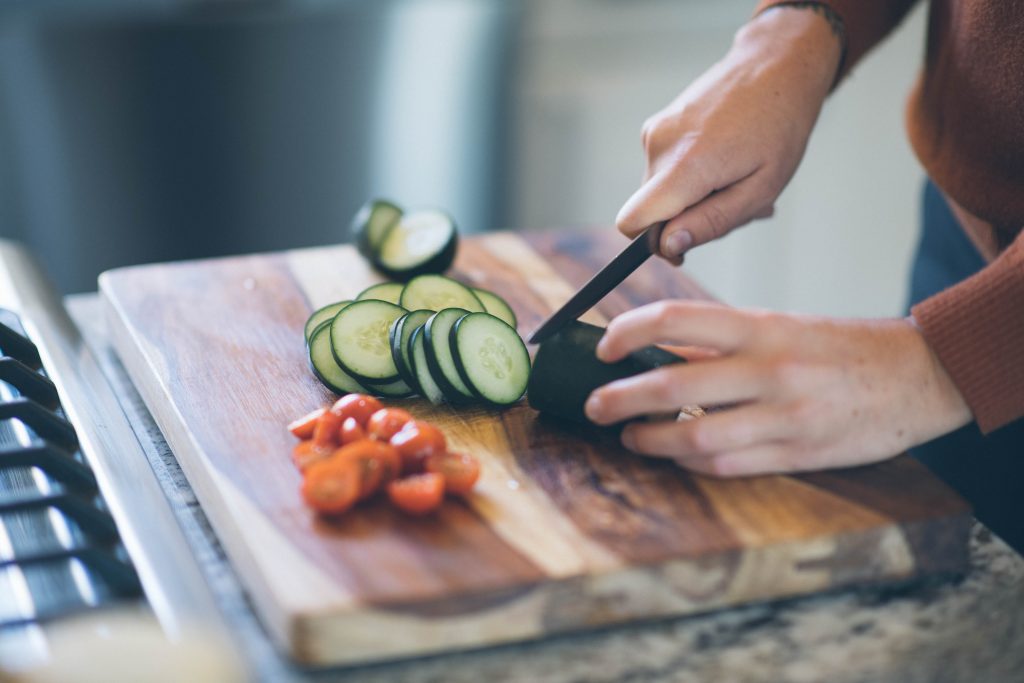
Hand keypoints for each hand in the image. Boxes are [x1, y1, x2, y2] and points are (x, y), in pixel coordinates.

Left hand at [584, 301, 972, 476]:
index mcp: (762, 326)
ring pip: (695, 435)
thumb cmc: (841, 347)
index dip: (628, 331)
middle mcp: (770, 369)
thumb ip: (720, 343)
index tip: (603, 348)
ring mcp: (785, 416)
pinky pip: (728, 464)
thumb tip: (655, 352)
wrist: (920, 376)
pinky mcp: (798, 454)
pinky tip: (675, 455)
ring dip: (650, 439)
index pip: (676, 318)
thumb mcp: (782, 327)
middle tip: (594, 406)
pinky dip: (691, 462)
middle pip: (673, 383)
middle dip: (620, 398)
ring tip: (629, 436)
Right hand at [617, 8, 841, 259]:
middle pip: (653, 211)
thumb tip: (668, 246)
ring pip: (662, 190)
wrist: (775, 65)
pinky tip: (725, 157)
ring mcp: (655, 131)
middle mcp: (659, 147)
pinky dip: (691, 174)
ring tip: (736, 174)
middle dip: (688, 217)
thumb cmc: (779, 128)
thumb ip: (712, 222)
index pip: (632, 222)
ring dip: (695, 195)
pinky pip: (665, 168)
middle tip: (735, 199)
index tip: (685, 244)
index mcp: (684, 166)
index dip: (652, 244)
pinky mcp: (657, 124)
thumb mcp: (761, 188)